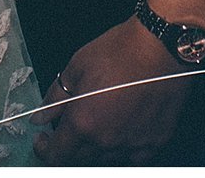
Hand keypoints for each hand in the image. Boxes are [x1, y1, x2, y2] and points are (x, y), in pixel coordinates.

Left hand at [33, 17, 196, 163]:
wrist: (161, 46)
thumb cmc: (122, 50)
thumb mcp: (77, 67)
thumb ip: (56, 98)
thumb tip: (42, 117)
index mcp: (83, 123)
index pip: (56, 155)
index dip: (45, 149)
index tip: (43, 139)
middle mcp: (107, 141)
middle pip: (79, 158)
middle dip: (70, 143)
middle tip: (72, 122)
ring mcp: (133, 145)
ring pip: (105, 158)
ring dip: (96, 145)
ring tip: (101, 116)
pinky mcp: (155, 142)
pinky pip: (132, 157)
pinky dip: (123, 147)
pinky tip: (123, 125)